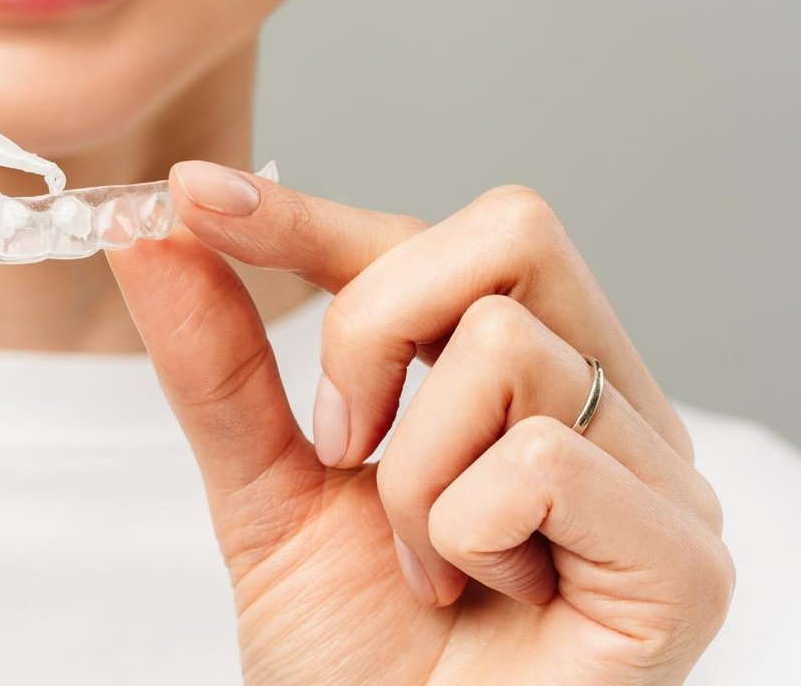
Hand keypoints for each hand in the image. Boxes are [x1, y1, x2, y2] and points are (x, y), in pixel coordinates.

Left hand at [108, 162, 733, 683]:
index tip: (198, 197)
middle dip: (370, 326)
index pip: (436, 240)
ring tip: (420, 564)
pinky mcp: (683, 561)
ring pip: (508, 349)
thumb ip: (220, 365)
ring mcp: (658, 478)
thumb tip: (152, 232)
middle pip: (510, 231)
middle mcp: (609, 406)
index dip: (313, 215)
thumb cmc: (354, 662)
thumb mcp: (266, 493)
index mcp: (525, 378)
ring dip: (407, 475)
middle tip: (337, 443)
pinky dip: (463, 532)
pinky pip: (546, 459)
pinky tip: (476, 596)